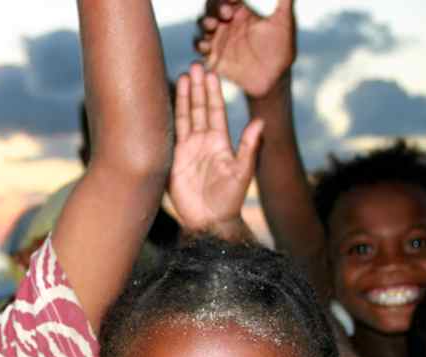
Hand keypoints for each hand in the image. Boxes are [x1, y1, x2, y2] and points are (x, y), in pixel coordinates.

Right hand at [168, 63, 262, 233]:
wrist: (210, 221)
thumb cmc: (230, 199)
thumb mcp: (243, 172)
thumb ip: (249, 146)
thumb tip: (260, 122)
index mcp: (220, 142)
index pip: (215, 111)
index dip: (213, 92)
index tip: (210, 73)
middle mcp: (203, 142)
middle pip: (199, 109)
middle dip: (197, 88)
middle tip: (194, 66)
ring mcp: (187, 150)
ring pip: (184, 117)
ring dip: (183, 98)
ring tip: (182, 77)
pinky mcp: (173, 160)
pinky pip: (170, 135)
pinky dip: (168, 119)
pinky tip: (164, 103)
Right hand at [195, 0, 294, 97]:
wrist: (273, 78)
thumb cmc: (281, 48)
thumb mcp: (285, 22)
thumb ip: (283, 1)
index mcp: (243, 10)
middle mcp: (228, 22)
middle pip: (212, 7)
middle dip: (216, 7)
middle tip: (226, 13)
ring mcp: (219, 38)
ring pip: (204, 23)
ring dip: (205, 22)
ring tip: (212, 26)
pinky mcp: (213, 55)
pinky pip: (200, 47)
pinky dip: (200, 45)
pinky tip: (207, 47)